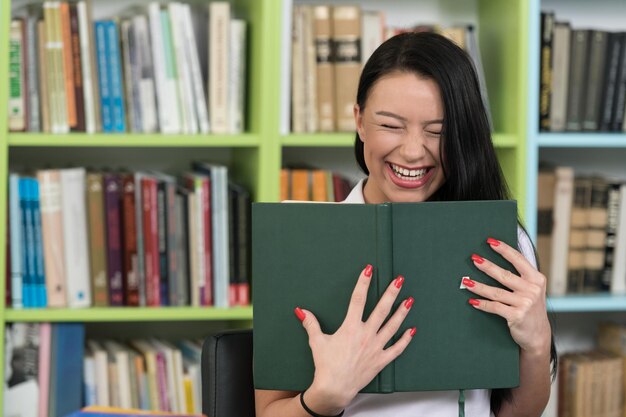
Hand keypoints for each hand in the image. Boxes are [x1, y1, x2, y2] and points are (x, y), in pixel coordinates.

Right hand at [295, 265, 414, 411]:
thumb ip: (311, 324)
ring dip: (402, 312)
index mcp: (350, 328)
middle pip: (381, 309)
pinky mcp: (381, 360)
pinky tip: (412, 330)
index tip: (369, 269)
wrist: (334, 388)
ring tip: (410, 299)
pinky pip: (397, 348)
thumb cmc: (325, 365)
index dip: (363, 283)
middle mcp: (366, 335)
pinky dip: (405, 339)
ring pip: (392, 326)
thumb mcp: (317, 341)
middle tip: (399, 280)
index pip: (358, 299)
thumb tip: (300, 310)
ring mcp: (375, 347)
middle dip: (391, 293)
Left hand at [464, 238, 551, 356]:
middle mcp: (532, 290)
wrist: (538, 334)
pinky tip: (472, 300)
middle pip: (504, 275)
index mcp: (536, 279)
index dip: (504, 249)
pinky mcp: (517, 316)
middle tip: (473, 258)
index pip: (518, 260)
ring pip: (496, 292)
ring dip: (479, 286)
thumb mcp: (532, 289)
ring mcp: (525, 303)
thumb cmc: (530, 308)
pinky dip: (482, 304)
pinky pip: (494, 307)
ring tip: (466, 281)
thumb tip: (501, 256)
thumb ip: (521, 276)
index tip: (490, 241)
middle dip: (487, 266)